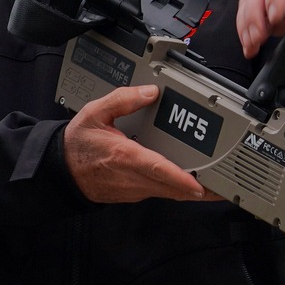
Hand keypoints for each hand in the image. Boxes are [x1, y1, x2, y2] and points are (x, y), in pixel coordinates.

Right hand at [63, 85, 211, 203]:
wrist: (60, 171)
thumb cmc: (77, 144)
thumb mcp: (95, 113)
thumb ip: (123, 99)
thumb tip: (150, 92)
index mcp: (124, 156)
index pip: (158, 169)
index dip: (181, 179)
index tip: (200, 185)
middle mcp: (131, 177)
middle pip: (172, 187)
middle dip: (200, 190)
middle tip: (224, 187)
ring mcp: (134, 189)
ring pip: (168, 192)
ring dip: (190, 191)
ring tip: (215, 184)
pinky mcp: (134, 193)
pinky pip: (160, 192)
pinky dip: (176, 188)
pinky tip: (189, 181)